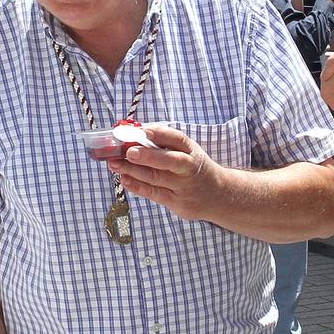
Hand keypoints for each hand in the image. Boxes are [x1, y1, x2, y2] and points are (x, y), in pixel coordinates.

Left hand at [105, 124, 223, 221]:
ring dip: (133, 171)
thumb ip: (165, 145)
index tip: (142, 131)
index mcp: (192, 151)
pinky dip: (137, 186)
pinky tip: (125, 179)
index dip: (160, 134)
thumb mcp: (188, 153)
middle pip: (169, 161)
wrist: (218, 195)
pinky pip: (154, 193)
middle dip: (147, 156)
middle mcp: (189, 168)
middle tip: (128, 152)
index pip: (177, 139)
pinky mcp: (177, 202)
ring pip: (156, 178)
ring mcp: (184, 187)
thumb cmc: (195, 169)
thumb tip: (134, 135)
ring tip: (115, 164)